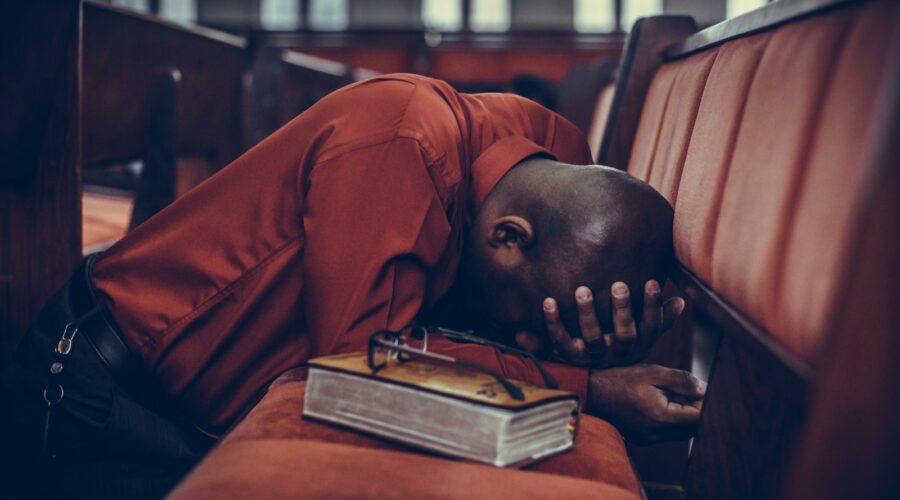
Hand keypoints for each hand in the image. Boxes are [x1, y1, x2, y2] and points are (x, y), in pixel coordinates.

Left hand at [517, 280, 684, 367]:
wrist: (595, 382)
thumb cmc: (622, 346)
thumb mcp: (644, 337)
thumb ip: (660, 320)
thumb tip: (681, 301)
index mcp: (637, 345)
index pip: (651, 326)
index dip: (653, 306)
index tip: (652, 282)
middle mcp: (617, 352)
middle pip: (624, 334)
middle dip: (623, 309)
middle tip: (620, 285)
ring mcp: (594, 356)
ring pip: (592, 337)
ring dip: (587, 314)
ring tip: (583, 290)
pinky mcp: (570, 356)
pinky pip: (560, 339)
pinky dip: (553, 321)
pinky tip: (548, 301)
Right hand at [586, 364, 704, 443]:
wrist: (589, 393)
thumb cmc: (618, 380)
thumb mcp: (652, 372)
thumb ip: (681, 380)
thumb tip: (705, 389)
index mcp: (659, 417)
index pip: (699, 418)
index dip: (706, 403)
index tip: (703, 389)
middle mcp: (655, 434)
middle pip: (693, 428)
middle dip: (696, 408)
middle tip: (687, 389)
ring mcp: (648, 439)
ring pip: (681, 431)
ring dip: (684, 414)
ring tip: (669, 394)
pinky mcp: (643, 439)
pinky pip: (668, 432)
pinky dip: (671, 419)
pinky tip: (659, 402)